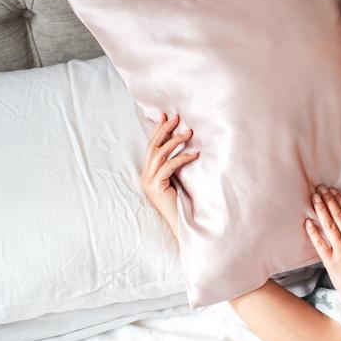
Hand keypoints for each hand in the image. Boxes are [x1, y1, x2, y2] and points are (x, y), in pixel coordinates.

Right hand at [140, 112, 199, 239]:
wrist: (182, 224)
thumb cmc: (183, 203)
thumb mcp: (177, 181)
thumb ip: (175, 167)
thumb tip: (187, 146)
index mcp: (148, 173)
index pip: (152, 147)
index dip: (158, 131)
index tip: (166, 116)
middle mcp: (145, 176)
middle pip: (152, 147)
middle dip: (163, 130)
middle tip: (176, 117)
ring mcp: (148, 182)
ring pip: (159, 154)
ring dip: (174, 141)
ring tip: (189, 132)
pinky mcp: (156, 187)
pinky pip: (168, 167)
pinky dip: (181, 158)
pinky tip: (194, 154)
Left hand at [304, 185, 340, 312]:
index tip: (334, 192)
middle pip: (338, 216)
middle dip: (329, 200)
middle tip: (321, 189)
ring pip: (330, 225)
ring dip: (322, 210)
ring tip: (315, 198)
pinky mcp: (332, 262)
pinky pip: (320, 244)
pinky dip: (314, 232)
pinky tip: (308, 222)